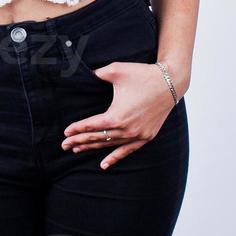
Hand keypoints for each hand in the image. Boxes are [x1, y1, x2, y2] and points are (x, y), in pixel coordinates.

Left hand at [59, 61, 177, 170]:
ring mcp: (137, 135)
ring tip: (77, 150)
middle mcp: (126, 130)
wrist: (170, 82)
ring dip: (92, 147)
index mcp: (117, 116)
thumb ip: (97, 74)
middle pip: (97, 138)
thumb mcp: (116, 70)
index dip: (77, 129)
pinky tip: (103, 164)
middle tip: (64, 145)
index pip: (92, 125)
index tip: (65, 132)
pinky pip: (127, 150)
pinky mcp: (146, 137)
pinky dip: (115, 157)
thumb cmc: (142, 74)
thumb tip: (84, 75)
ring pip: (109, 145)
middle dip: (79, 141)